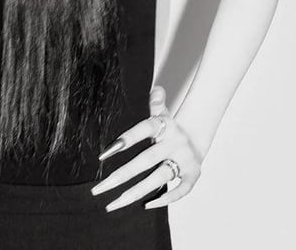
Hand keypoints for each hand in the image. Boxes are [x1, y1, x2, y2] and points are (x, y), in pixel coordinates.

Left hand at [90, 86, 203, 210]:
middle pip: (145, 160)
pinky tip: (145, 205)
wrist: (197, 136)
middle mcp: (175, 142)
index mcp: (165, 125)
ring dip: (135, 193)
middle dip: (121, 176)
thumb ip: (156, 103)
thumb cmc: (170, 127)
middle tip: (98, 189)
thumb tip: (156, 90)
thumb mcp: (162, 112)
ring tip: (114, 203)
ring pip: (159, 178)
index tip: (104, 154)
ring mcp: (185, 160)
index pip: (144, 130)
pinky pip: (180, 190)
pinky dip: (165, 199)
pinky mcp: (193, 175)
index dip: (125, 140)